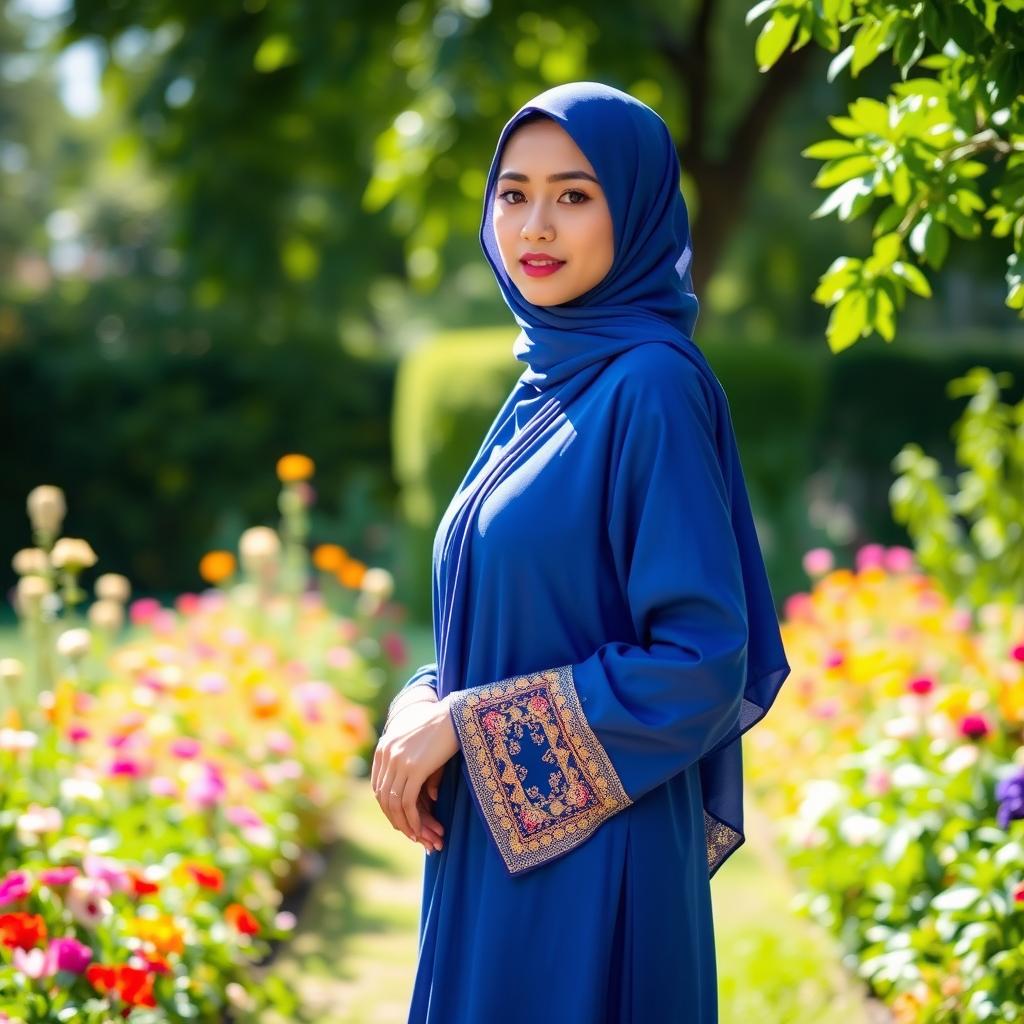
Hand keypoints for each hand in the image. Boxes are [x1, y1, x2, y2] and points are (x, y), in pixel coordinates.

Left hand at [372, 695, 458, 851]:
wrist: (454, 713)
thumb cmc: (441, 727)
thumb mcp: (418, 744)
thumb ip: (411, 765)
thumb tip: (427, 794)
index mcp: (384, 747)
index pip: (378, 785)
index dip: (386, 805)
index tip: (397, 817)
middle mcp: (387, 754)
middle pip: (382, 796)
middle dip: (393, 817)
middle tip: (406, 830)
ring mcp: (399, 761)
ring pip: (393, 802)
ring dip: (403, 823)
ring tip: (414, 835)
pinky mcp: (414, 769)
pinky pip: (407, 802)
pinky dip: (412, 819)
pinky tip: (419, 828)